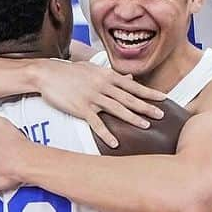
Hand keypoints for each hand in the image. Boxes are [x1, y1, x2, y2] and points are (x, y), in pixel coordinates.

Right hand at [35, 58, 162, 146]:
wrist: (47, 73)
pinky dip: (106, 133)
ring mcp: (92, 97)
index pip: (133, 85)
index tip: (163, 98)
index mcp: (107, 76)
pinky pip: (96, 123)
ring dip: (132, 118)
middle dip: (146, 107)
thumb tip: (129, 78)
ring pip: (117, 109)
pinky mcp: (80, 108)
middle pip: (129, 98)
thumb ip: (111, 75)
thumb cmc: (69, 71)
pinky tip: (114, 143)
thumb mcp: (92, 69)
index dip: (149, 92)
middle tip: (161, 115)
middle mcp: (103, 86)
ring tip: (145, 126)